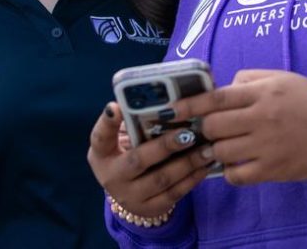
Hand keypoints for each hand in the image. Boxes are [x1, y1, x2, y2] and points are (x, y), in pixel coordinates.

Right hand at [87, 102, 214, 216]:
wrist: (128, 192)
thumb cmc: (128, 154)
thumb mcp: (120, 140)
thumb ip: (133, 122)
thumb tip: (159, 99)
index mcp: (101, 154)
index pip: (99, 137)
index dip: (107, 122)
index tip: (116, 106)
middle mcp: (112, 177)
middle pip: (138, 160)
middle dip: (164, 146)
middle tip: (188, 133)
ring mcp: (130, 197)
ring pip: (162, 179)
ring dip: (187, 163)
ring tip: (206, 148)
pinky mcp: (151, 208)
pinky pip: (175, 193)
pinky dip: (193, 178)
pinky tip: (206, 164)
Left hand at [173, 69, 306, 185]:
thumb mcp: (281, 78)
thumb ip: (247, 79)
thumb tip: (220, 89)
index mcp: (263, 93)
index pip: (216, 98)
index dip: (189, 105)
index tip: (171, 110)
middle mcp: (262, 119)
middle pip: (214, 127)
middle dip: (204, 128)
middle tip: (205, 129)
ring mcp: (266, 147)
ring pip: (221, 152)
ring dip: (214, 150)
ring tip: (220, 145)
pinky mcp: (272, 170)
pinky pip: (236, 175)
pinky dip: (229, 171)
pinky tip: (235, 163)